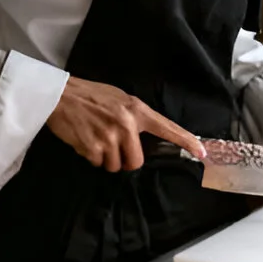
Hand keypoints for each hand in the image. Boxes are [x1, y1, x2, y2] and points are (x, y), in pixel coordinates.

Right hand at [47, 77, 206, 172]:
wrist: (61, 95)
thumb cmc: (90, 95)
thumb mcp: (119, 98)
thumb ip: (134, 116)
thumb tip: (143, 136)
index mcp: (136, 110)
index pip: (167, 128)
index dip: (186, 141)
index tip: (201, 152)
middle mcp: (126, 124)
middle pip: (136, 162)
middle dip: (124, 159)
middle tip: (112, 145)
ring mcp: (109, 137)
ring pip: (115, 166)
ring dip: (105, 158)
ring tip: (95, 137)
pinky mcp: (92, 148)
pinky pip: (97, 163)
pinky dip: (91, 156)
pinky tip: (85, 139)